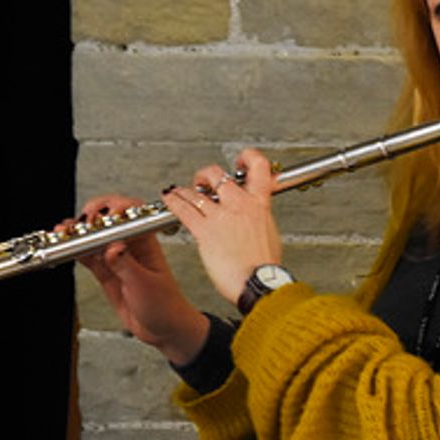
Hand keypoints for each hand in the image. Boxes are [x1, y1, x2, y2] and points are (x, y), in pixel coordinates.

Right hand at [57, 195, 208, 364]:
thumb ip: (126, 265)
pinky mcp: (107, 273)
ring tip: (64, 232)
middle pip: (108, 220)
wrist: (164, 330)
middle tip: (79, 225)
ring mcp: (117, 259)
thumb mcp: (145, 285)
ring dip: (78, 233)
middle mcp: (131, 245)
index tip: (99, 217)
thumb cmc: (165, 305)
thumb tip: (112, 247)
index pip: (130, 212)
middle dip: (91, 217)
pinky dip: (76, 251)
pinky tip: (65, 247)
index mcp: (146, 241)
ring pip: (94, 238)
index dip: (113, 208)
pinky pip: (89, 257)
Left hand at [163, 149, 282, 306]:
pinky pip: (184, 209)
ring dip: (185, 190)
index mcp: (259, 203)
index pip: (258, 165)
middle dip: (206, 176)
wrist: (259, 282)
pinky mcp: (205, 231)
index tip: (240, 160)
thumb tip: (255, 215)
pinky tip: (170, 199)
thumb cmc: (264, 266)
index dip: (247, 157)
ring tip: (180, 191)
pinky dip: (174, 201)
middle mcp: (239, 204)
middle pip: (217, 175)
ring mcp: (220, 216)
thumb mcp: (270, 234)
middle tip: (204, 182)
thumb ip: (259, 218)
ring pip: (196, 192)